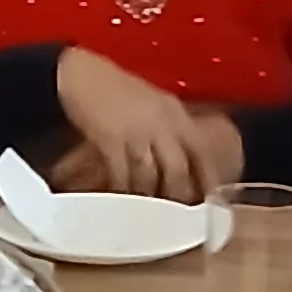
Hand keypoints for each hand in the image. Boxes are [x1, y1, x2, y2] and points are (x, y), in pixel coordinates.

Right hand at [52, 50, 238, 200]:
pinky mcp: (109, 138)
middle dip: (178, 196)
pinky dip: (121, 190)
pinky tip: (120, 200)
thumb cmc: (113, 89)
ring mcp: (135, 131)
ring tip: (148, 216)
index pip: (201, 149)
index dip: (209, 177)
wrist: (78, 73)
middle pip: (178, 169)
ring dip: (148, 198)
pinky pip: (120, 173)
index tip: (213, 200)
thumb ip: (166, 127)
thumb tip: (179, 157)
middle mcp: (160, 122)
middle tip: (177, 218)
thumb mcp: (150, 102)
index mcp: (173, 112)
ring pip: (149, 175)